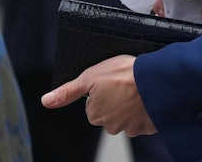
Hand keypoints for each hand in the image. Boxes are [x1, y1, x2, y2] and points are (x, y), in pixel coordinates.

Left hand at [41, 55, 156, 136]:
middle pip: (110, 112)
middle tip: (125, 84)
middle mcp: (111, 126)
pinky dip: (146, 110)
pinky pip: (145, 119)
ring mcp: (131, 128)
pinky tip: (147, 98)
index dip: (103, 91)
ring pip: (128, 116)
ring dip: (132, 106)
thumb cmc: (125, 74)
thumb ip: (68, 91)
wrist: (155, 80)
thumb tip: (46, 101)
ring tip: (138, 89)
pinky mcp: (148, 127)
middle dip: (117, 100)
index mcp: (95, 114)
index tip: (112, 82)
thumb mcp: (90, 76)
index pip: (94, 105)